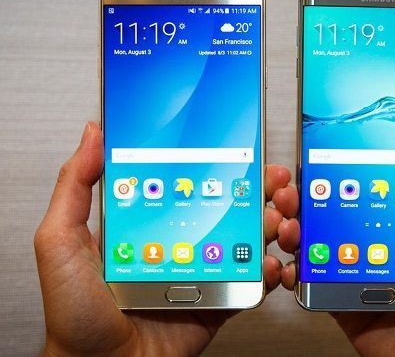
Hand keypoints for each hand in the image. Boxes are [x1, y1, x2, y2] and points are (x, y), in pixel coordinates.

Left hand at [35, 122, 293, 355]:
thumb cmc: (76, 312)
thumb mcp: (62, 240)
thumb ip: (75, 186)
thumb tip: (93, 134)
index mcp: (151, 222)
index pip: (191, 182)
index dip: (219, 163)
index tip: (241, 148)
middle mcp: (180, 242)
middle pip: (227, 206)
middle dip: (257, 189)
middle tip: (274, 179)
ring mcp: (203, 270)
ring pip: (247, 238)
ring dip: (271, 222)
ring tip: (279, 216)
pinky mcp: (217, 299)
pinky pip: (250, 281)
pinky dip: (268, 270)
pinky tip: (269, 262)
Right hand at [279, 152, 394, 355]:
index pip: (388, 194)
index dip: (363, 176)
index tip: (338, 159)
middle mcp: (391, 251)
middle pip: (350, 215)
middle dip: (320, 198)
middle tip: (300, 188)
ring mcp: (367, 276)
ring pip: (328, 245)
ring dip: (303, 229)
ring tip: (290, 221)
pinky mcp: (349, 303)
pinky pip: (319, 282)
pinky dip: (299, 271)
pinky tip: (289, 261)